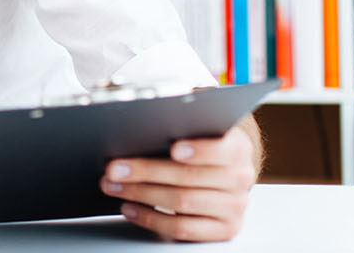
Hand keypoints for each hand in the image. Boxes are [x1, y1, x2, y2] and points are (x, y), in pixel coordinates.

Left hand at [100, 119, 259, 241]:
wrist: (227, 171)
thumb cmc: (203, 144)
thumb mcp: (201, 129)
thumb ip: (182, 124)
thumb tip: (147, 123)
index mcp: (237, 148)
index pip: (220, 150)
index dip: (198, 150)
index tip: (172, 149)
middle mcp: (240, 178)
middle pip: (189, 178)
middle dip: (146, 172)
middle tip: (114, 168)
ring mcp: (233, 207)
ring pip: (181, 203)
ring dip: (140, 194)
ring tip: (113, 186)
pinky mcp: (223, 229)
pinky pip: (182, 228)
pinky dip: (151, 219)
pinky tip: (129, 208)